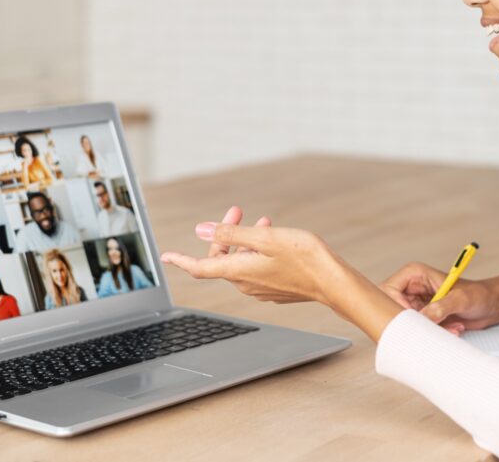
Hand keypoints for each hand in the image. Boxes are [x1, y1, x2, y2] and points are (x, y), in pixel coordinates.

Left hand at [160, 215, 336, 303]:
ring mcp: (260, 289)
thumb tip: (201, 229)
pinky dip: (256, 250)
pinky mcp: (274, 289)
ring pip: (241, 261)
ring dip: (244, 240)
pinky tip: (272, 237)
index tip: (165, 256)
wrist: (333, 282)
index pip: (199, 268)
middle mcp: (245, 283)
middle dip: (225, 234)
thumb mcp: (264, 238)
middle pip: (222, 259)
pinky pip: (255, 268)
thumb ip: (231, 233)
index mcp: (238, 271)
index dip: (181, 260)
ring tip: (261, 220)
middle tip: (238, 209)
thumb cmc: (302, 257)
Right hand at [380, 261, 498, 333]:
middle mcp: (411, 288)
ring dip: (427, 329)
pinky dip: (433, 334)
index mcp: (414, 274)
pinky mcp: (424, 317)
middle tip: (432, 326)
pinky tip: (452, 328)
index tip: (414, 319)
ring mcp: (417, 304)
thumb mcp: (460, 298)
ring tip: (451, 326)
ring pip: (407, 323)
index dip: (397, 307)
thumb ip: (441, 307)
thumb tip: (423, 318)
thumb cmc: (478, 293)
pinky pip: (418, 330)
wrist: (492, 305)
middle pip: (393, 308)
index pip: (389, 290)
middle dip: (413, 322)